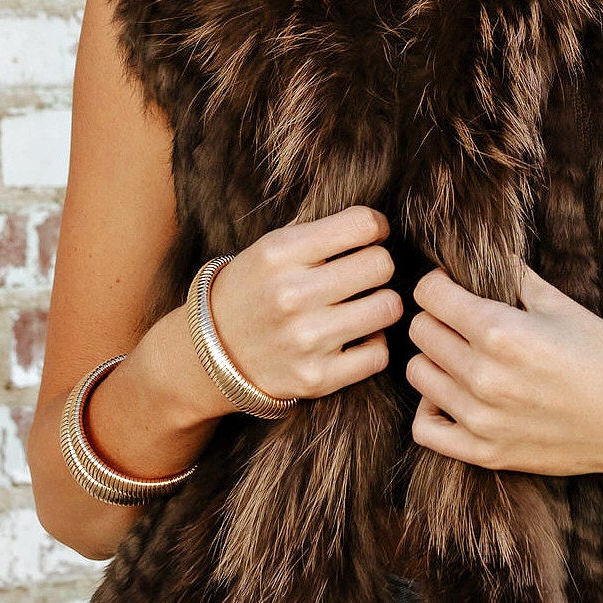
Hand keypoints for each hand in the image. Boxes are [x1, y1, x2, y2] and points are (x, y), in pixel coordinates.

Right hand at [207, 205, 403, 404]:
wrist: (213, 352)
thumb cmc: (256, 289)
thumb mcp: (272, 247)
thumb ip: (322, 233)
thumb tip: (379, 226)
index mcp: (280, 253)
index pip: (363, 224)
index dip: (375, 227)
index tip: (369, 237)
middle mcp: (291, 295)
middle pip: (381, 265)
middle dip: (378, 266)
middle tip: (363, 275)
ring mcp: (305, 340)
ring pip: (388, 308)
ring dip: (380, 305)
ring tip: (360, 305)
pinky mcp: (316, 378)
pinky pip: (379, 354)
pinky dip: (373, 344)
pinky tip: (354, 337)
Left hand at [405, 260, 602, 476]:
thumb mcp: (560, 305)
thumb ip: (512, 277)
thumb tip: (480, 255)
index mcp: (500, 331)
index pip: (429, 294)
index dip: (438, 284)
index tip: (454, 287)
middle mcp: (483, 375)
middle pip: (419, 331)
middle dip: (436, 318)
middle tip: (461, 320)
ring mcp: (481, 418)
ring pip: (417, 373)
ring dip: (434, 359)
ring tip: (461, 356)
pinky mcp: (486, 453)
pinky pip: (424, 429)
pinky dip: (431, 408)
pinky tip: (453, 396)